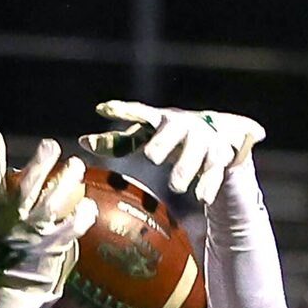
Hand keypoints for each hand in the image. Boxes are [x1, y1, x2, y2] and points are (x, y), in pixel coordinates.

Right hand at [0, 133, 96, 307]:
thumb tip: (3, 185)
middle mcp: (13, 220)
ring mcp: (34, 233)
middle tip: (52, 145)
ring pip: (54, 199)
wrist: (11, 293)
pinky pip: (73, 225)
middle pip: (29, 184)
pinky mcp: (53, 247)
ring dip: (68, 178)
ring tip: (76, 166)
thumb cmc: (4, 258)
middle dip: (41, 159)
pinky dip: (83, 214)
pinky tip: (89, 206)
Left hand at [79, 103, 264, 204]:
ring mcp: (204, 139)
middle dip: (161, 142)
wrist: (225, 135)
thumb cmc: (174, 138)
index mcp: (160, 119)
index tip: (103, 109)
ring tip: (177, 186)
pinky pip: (214, 173)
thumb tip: (82, 143)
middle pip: (171, 131)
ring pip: (194, 154)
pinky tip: (201, 197)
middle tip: (152, 156)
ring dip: (185, 169)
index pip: (139, 113)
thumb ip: (118, 141)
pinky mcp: (222, 156)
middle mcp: (182, 125)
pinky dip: (207, 185)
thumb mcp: (149, 136)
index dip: (121, 110)